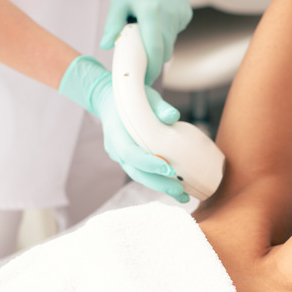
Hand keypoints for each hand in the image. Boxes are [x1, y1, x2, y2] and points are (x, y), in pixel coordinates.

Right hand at [59, 56, 189, 201]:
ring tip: (182, 195)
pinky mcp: (128, 159)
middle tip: (180, 191)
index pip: (130, 154)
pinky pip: (142, 172)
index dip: (149, 164)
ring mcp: (120, 156)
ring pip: (139, 176)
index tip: (169, 169)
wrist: (109, 100)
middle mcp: (116, 148)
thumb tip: (173, 116)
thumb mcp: (145, 96)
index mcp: (116, 133)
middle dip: (158, 184)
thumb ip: (159, 106)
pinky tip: (175, 186)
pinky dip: (157, 180)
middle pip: (135, 172)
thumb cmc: (131, 97)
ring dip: (160, 186)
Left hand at [100, 0, 192, 85]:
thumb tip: (106, 45)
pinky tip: (159, 18)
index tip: (144, 80)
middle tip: (140, 60)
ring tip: (147, 28)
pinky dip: (166, 33)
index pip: (154, 50)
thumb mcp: (120, 0)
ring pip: (170, 44)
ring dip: (159, 44)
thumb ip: (113, 24)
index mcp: (151, 13)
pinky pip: (175, 33)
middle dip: (153, 60)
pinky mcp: (186, 16)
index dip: (150, 69)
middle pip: (165, 53)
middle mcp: (169, 17)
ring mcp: (180, 17)